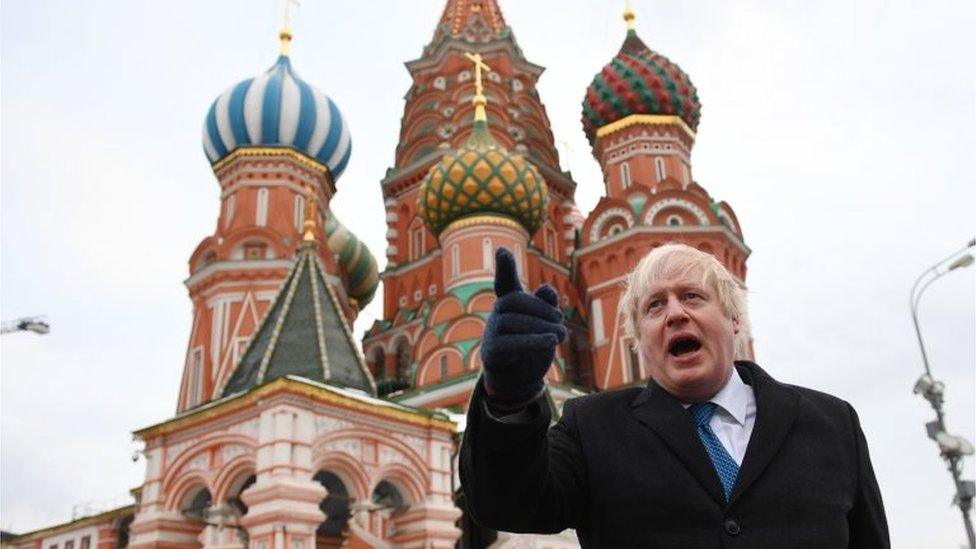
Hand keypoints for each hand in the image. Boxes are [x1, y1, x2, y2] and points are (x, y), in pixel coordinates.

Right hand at [481, 247, 566, 404]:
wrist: (517, 378)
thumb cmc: (531, 343)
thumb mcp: (544, 322)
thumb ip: (547, 304)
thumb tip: (547, 289)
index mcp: (510, 301)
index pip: (505, 281)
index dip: (504, 266)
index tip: (501, 250)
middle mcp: (498, 313)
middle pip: (518, 301)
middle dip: (543, 310)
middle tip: (561, 322)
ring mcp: (492, 331)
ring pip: (517, 322)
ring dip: (543, 328)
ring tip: (561, 336)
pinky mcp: (492, 351)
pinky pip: (514, 343)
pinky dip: (535, 342)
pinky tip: (551, 341)